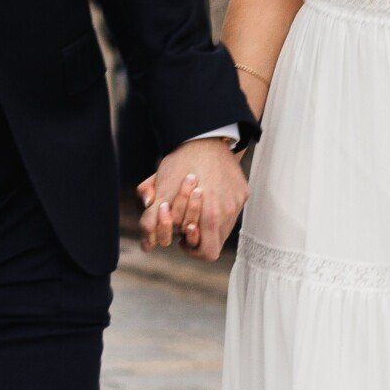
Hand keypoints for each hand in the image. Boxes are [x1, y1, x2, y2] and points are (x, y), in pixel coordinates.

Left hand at [138, 137, 247, 260]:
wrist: (203, 137)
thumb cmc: (179, 164)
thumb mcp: (160, 190)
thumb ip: (150, 219)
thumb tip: (146, 247)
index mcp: (209, 216)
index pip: (207, 252)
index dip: (192, 248)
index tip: (182, 236)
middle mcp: (227, 212)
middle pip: (217, 243)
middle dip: (200, 238)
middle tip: (188, 226)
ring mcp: (237, 202)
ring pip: (225, 228)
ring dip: (211, 224)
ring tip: (197, 210)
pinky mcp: (243, 193)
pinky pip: (234, 211)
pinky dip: (222, 209)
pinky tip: (210, 195)